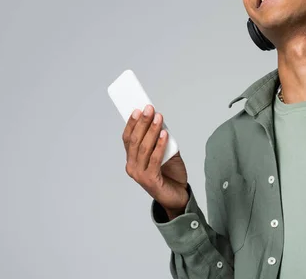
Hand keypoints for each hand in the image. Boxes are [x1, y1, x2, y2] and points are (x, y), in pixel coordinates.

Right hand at [122, 104, 188, 219]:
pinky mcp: (150, 180)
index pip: (127, 138)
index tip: (138, 109)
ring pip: (143, 148)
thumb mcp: (166, 153)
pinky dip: (159, 145)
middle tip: (149, 109)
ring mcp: (139, 175)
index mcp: (132, 159)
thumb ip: (161, 140)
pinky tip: (165, 134)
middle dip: (142, 122)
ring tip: (159, 117)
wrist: (178, 196)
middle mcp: (132, 167)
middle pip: (134, 141)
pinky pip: (154, 159)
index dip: (132, 123)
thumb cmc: (170, 174)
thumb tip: (160, 121)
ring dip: (152, 130)